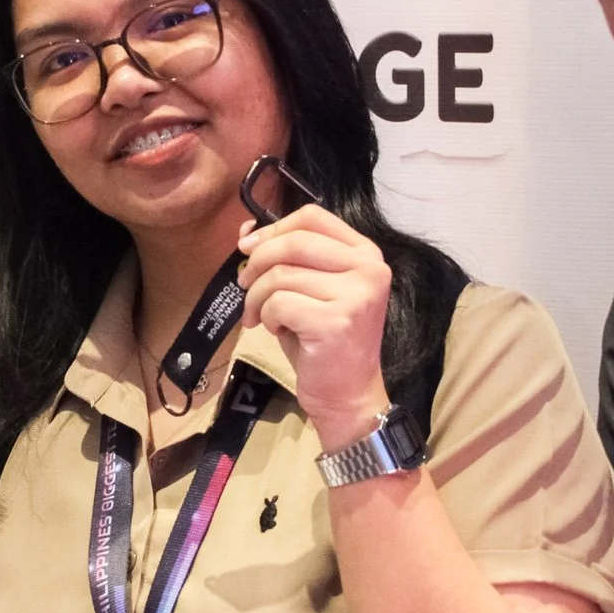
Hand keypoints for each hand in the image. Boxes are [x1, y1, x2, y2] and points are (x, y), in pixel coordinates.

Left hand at [237, 204, 390, 447]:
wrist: (347, 395)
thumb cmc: (324, 341)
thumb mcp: (310, 289)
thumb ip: (288, 258)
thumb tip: (246, 231)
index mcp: (366, 253)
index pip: (312, 218)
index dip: (273, 228)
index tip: (248, 247)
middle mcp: (369, 269)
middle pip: (294, 242)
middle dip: (257, 262)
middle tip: (244, 285)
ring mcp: (356, 295)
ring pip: (280, 275)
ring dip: (257, 297)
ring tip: (262, 317)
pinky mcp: (336, 322)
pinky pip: (278, 303)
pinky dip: (266, 317)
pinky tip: (278, 331)